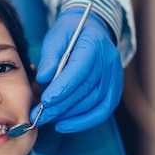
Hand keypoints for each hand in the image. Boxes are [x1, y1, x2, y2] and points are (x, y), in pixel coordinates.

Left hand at [34, 8, 122, 132]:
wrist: (90, 29)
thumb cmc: (69, 34)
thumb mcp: (54, 38)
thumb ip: (49, 57)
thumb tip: (43, 78)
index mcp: (93, 44)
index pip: (79, 71)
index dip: (62, 89)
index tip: (45, 102)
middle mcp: (109, 61)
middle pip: (86, 90)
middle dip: (61, 107)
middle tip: (39, 116)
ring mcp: (115, 76)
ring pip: (95, 103)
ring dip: (70, 116)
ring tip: (48, 119)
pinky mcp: (116, 88)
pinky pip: (103, 110)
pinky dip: (85, 121)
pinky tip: (65, 124)